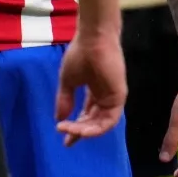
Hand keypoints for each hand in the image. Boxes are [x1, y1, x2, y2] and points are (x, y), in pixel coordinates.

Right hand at [56, 23, 127, 144]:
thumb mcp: (68, 81)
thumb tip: (58, 120)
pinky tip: (81, 129)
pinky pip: (109, 120)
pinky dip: (95, 128)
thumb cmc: (80, 54)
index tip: (63, 136)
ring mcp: (113, 98)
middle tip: (66, 136)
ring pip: (101, 124)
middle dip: (79, 131)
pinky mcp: (119, 97)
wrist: (93, 39)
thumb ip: (65, 101)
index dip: (75, 128)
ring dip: (85, 131)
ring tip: (71, 131)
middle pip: (94, 122)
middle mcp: (105, 97)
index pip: (87, 116)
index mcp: (94, 93)